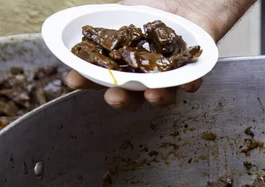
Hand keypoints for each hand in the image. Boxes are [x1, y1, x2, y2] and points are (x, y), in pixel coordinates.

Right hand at [66, 0, 252, 110]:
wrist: (189, 4)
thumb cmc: (157, 11)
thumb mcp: (127, 11)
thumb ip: (108, 22)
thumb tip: (84, 26)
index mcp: (125, 66)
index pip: (102, 78)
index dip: (86, 81)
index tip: (74, 79)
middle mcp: (144, 77)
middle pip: (130, 97)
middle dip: (120, 99)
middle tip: (114, 96)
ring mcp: (167, 78)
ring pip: (161, 96)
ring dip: (155, 98)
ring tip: (152, 94)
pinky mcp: (191, 73)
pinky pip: (191, 83)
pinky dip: (189, 84)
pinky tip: (187, 83)